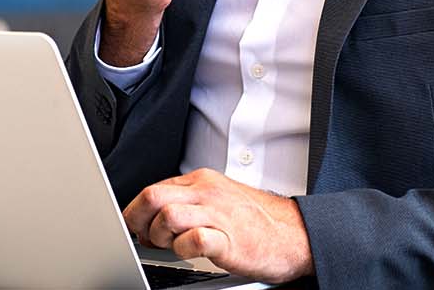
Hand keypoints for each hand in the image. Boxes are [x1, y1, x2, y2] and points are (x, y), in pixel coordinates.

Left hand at [123, 168, 313, 283]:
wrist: (296, 234)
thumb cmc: (257, 222)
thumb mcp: (218, 200)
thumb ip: (187, 204)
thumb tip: (153, 219)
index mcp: (202, 181)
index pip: (152, 189)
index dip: (137, 213)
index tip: (137, 228)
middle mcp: (207, 192)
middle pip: (152, 197)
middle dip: (140, 222)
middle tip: (148, 239)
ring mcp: (219, 214)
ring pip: (168, 215)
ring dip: (161, 236)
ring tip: (172, 246)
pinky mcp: (229, 239)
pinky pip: (195, 238)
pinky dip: (185, 248)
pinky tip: (192, 252)